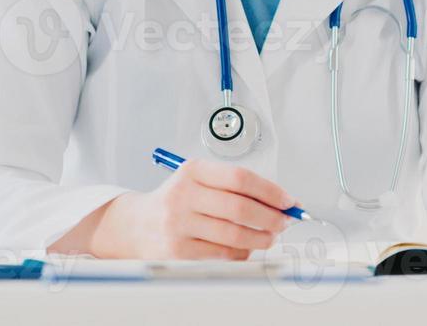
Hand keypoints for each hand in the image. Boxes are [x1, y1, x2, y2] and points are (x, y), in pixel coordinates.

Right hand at [56, 159, 297, 259]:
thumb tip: (280, 203)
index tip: (288, 201)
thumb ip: (235, 187)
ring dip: (261, 239)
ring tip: (269, 237)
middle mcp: (183, 194)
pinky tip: (246, 248)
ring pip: (234, 235)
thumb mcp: (199, 180)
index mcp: (192, 170)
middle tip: (283, 222)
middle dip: (271, 217)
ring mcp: (178, 224)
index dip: (270, 191)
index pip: (240, 177)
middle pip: (240, 207)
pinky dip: (242, 253)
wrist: (137, 225)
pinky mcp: (178, 251)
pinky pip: (223, 255)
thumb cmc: (177, 201)